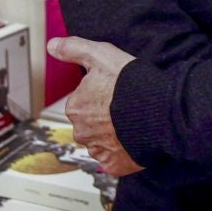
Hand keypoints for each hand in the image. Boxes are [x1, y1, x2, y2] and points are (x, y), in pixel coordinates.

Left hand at [48, 36, 144, 176]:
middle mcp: (82, 131)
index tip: (114, 91)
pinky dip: (122, 151)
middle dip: (103, 117)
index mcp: (75, 107)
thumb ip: (73, 49)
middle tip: (124, 107)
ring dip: (112, 135)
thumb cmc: (130, 84)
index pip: (82, 101)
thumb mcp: (100, 55)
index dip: (100, 95)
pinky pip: (114, 159)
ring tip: (132, 122)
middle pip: (90, 123)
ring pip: (101, 142)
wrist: (159, 112)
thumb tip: (52, 46)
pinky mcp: (114, 164)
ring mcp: (98, 150)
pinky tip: (133, 139)